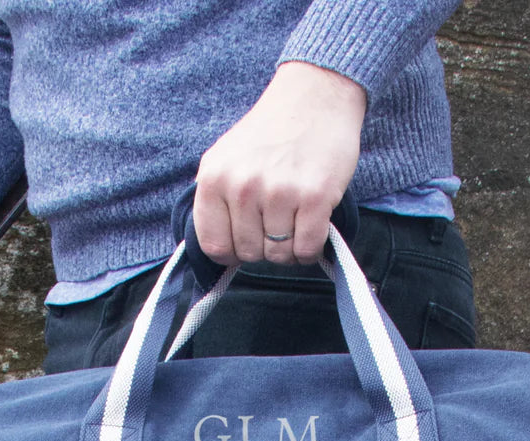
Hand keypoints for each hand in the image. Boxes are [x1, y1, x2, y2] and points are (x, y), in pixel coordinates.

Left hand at [193, 60, 366, 267]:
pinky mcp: (314, 197)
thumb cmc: (272, 134)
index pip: (214, 247)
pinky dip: (312, 248)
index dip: (232, 251)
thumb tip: (219, 250)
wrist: (315, 96)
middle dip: (265, 246)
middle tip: (277, 220)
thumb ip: (216, 200)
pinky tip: (313, 225)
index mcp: (214, 178)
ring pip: (280, 255)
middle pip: (249, 254)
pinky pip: (308, 249)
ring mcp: (279, 192)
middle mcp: (243, 186)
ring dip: (290, 248)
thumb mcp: (226, 158)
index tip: (246, 238)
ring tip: (295, 218)